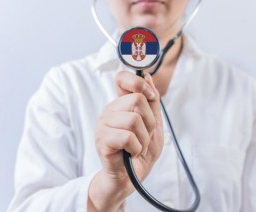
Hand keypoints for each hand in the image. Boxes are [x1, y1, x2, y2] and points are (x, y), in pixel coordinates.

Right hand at [88, 71, 163, 211]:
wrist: (130, 178)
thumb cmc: (140, 151)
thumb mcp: (154, 124)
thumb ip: (152, 101)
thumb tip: (148, 76)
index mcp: (120, 104)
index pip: (121, 78)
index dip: (138, 82)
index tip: (150, 96)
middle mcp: (110, 111)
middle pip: (137, 100)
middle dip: (149, 122)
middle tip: (144, 136)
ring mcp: (103, 125)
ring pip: (134, 119)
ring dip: (143, 138)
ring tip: (137, 146)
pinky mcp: (102, 140)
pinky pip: (127, 137)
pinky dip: (136, 148)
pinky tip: (131, 153)